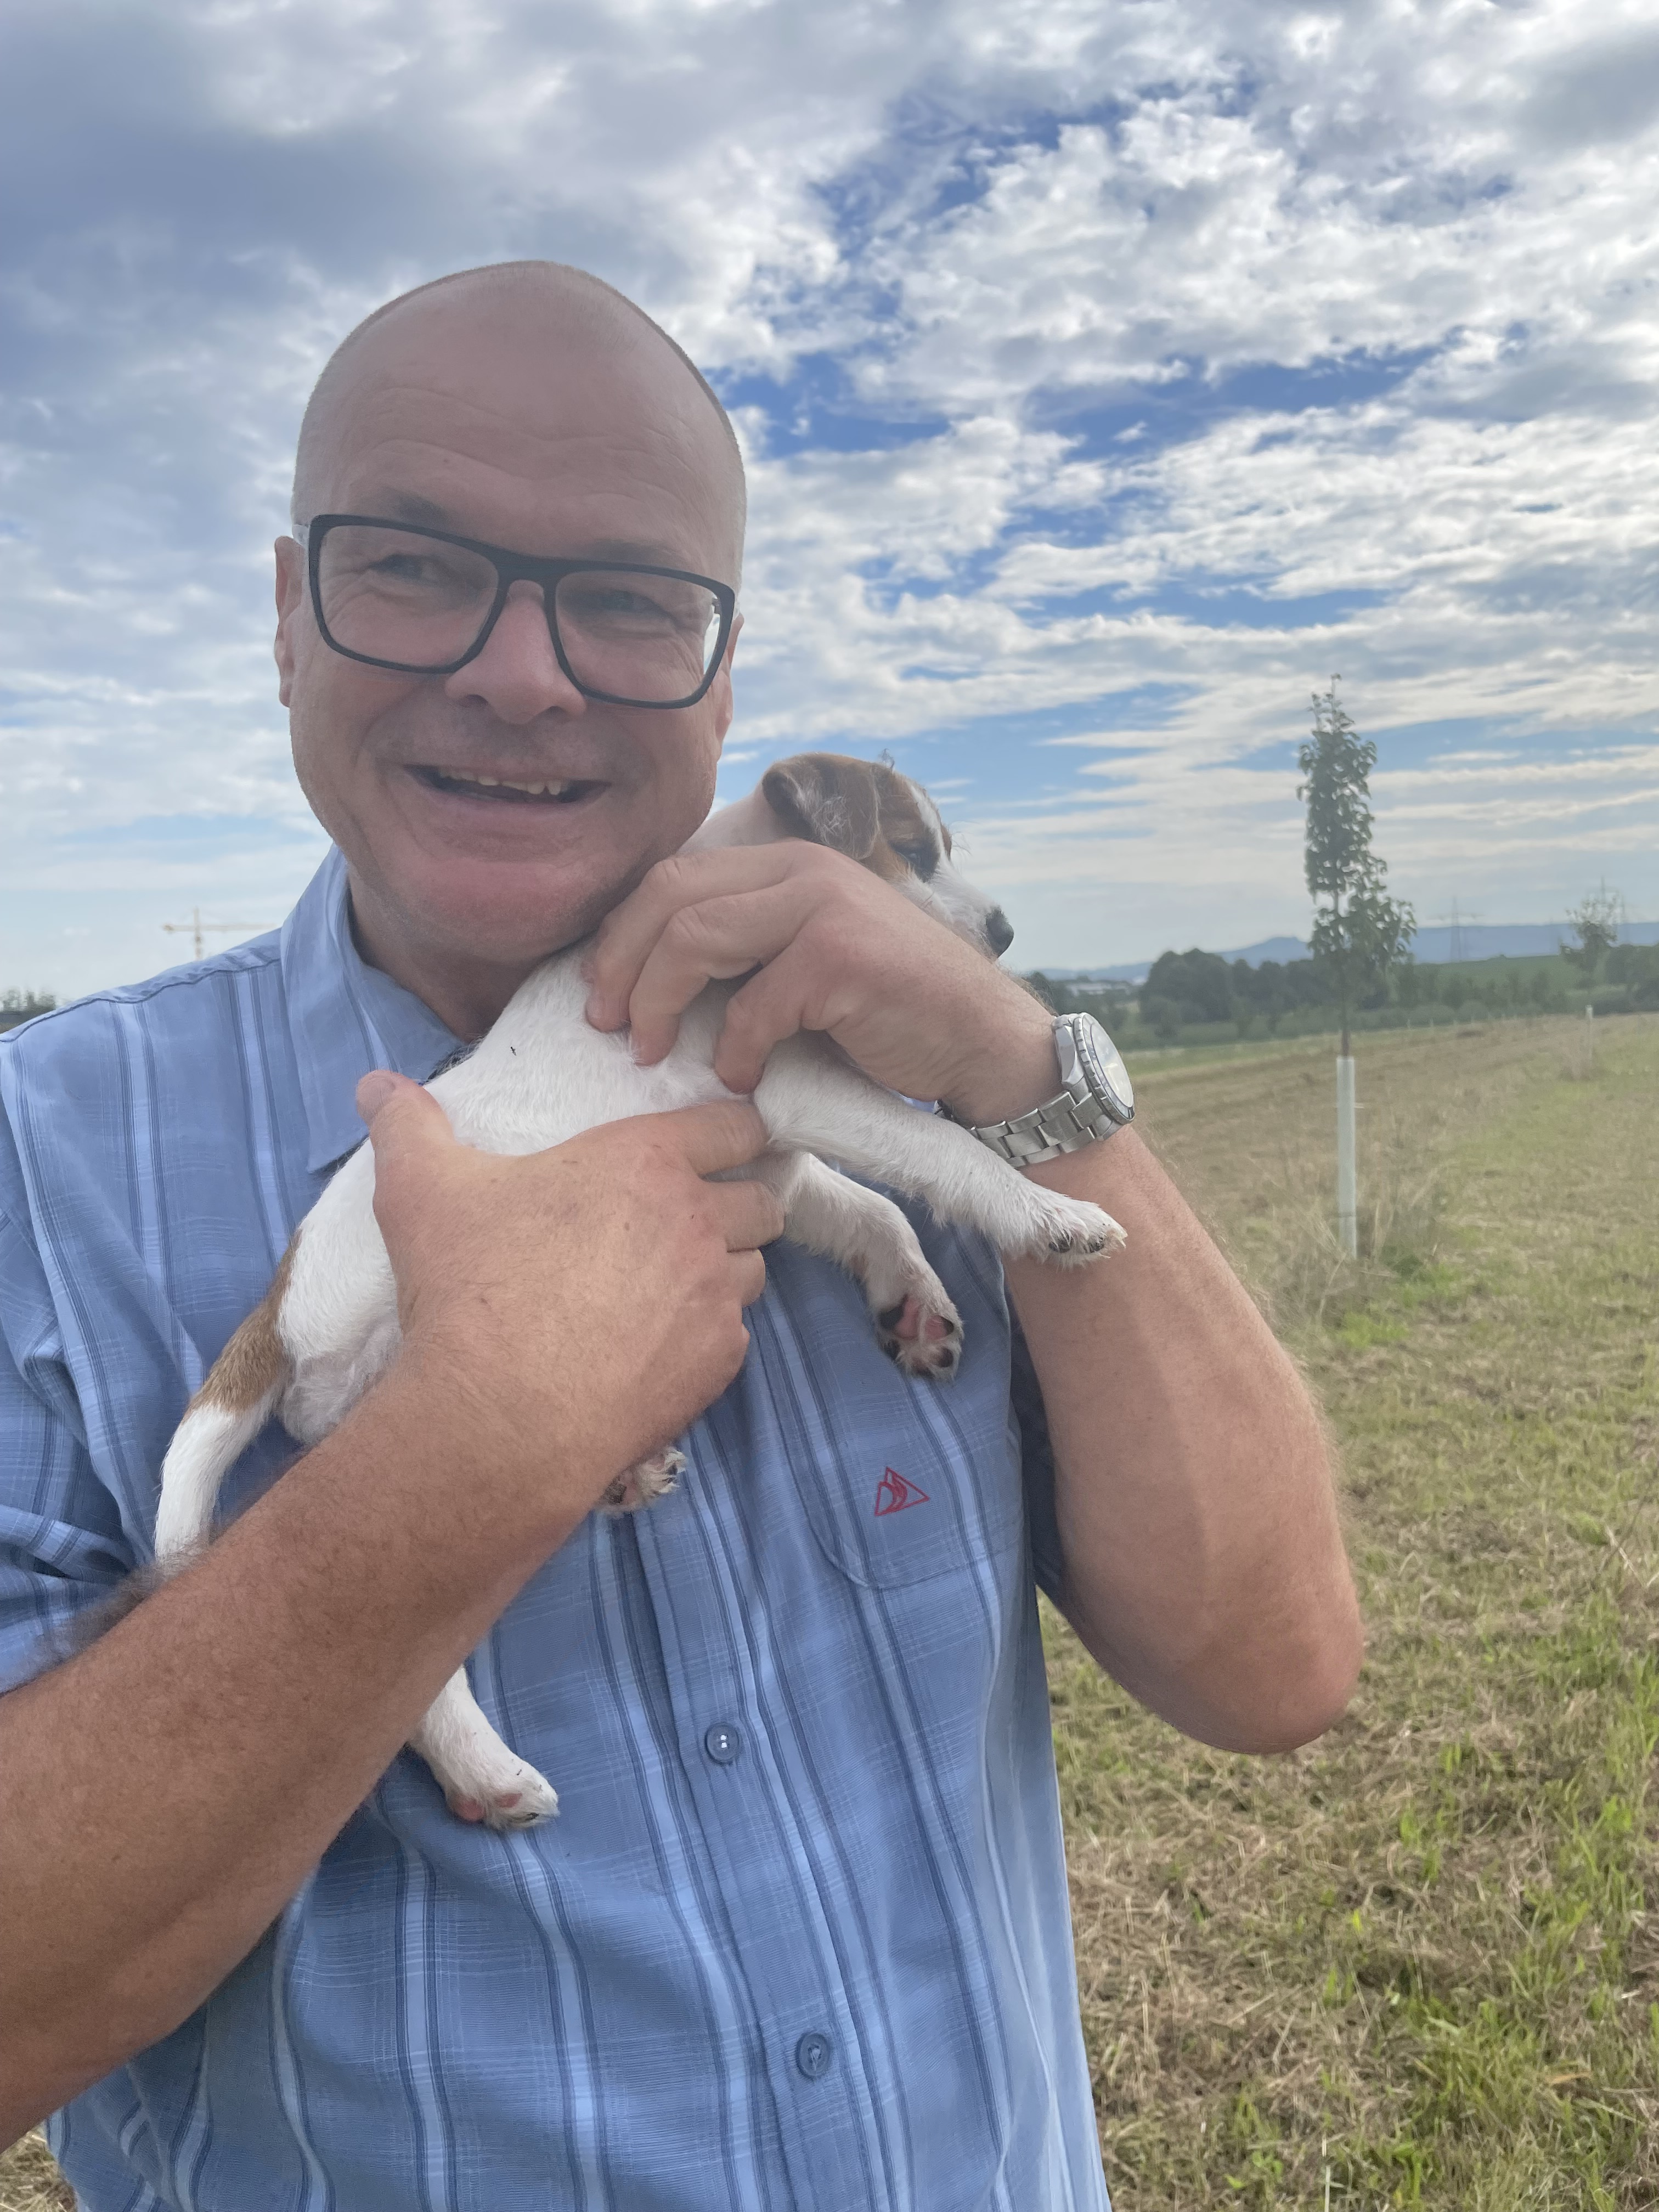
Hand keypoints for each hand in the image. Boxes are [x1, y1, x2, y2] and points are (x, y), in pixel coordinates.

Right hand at [355, 1074, 782, 1526]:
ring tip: (674, 1287)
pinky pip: (734, 1334)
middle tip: (690, 1226)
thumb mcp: (422, 1191)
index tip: (722, 1145)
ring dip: (726, 1272)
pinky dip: (707, 1337)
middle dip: (736, 1206)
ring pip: (753, 1268)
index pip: (735, 1125)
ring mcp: (714, 1293)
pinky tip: (659, 1347)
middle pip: (760, 1199)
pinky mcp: (718, 1360)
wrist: (499, 1413)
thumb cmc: (469, 1290)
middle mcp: (695, 1220)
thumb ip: (408, 1125)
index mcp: (643, 1162)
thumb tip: (375, 1085)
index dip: (734, 1132)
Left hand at [583, 843, 1058, 1125]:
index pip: (674, 875)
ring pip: (695, 937)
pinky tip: (742, 1079)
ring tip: (650, 1051)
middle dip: (622, 962)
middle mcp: (802, 869)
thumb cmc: (885, 1014)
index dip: (623, 931)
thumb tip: (646, 976)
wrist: (981, 1042)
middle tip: (605, 1022)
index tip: (602, 988)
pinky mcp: (840, 955)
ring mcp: (823, 905)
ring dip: (658, 1001)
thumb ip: (745, 948)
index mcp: (786, 864)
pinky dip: (735, 1050)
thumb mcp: (804, 962)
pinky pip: (754, 1003)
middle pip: (670, 895)